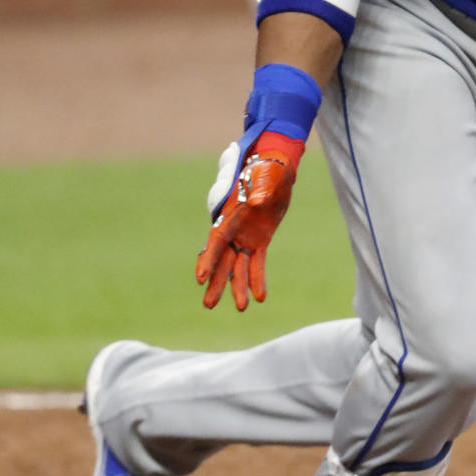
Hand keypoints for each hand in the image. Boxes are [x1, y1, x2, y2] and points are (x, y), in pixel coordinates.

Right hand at [196, 131, 304, 310]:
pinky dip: (257, 279)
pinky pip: (256, 263)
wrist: (276, 167)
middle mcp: (233, 229)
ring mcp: (245, 236)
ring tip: (240, 309)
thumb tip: (256, 202)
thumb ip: (260, 189)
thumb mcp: (265, 177)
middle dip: (215, 282)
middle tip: (208, 305)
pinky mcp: (259, 240)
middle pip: (221, 260)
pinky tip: (259, 298)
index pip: (216, 241)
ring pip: (237, 266)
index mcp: (230, 215)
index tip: (199, 278)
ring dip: (237, 286)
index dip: (208, 259)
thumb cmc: (267, 168)